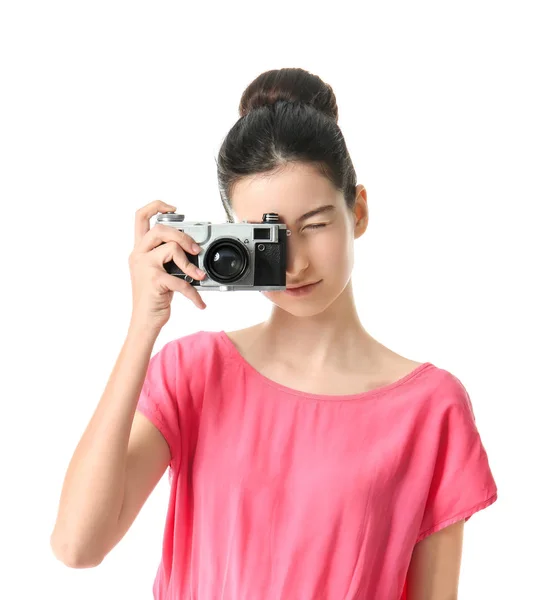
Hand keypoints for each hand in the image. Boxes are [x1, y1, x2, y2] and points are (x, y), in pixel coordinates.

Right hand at [128, 200, 206, 332]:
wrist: (144, 322)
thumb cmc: (153, 297)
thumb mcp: (158, 272)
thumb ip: (168, 257)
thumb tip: (192, 248)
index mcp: (139, 250)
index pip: (140, 217)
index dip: (156, 206)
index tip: (173, 208)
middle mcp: (138, 255)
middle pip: (161, 229)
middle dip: (183, 236)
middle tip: (196, 249)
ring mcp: (145, 267)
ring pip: (172, 249)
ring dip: (191, 264)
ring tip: (199, 276)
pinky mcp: (155, 281)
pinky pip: (181, 281)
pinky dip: (194, 293)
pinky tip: (200, 302)